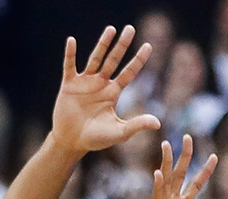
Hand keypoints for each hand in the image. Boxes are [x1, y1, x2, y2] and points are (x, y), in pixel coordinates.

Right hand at [48, 26, 160, 157]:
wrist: (71, 142)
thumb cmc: (95, 139)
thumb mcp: (119, 132)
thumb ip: (137, 125)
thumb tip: (158, 123)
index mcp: (113, 93)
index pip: (129, 73)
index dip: (138, 60)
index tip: (148, 45)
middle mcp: (100, 84)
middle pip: (114, 60)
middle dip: (122, 45)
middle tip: (131, 28)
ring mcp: (85, 82)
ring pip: (95, 59)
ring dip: (103, 44)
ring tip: (111, 29)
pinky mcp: (69, 85)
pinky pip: (69, 66)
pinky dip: (70, 54)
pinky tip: (72, 41)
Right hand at [124, 136, 215, 198]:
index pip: (195, 186)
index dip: (205, 171)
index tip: (214, 156)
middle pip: (179, 176)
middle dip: (185, 157)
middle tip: (188, 136)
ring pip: (165, 182)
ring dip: (167, 163)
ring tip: (167, 144)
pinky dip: (157, 187)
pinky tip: (159, 173)